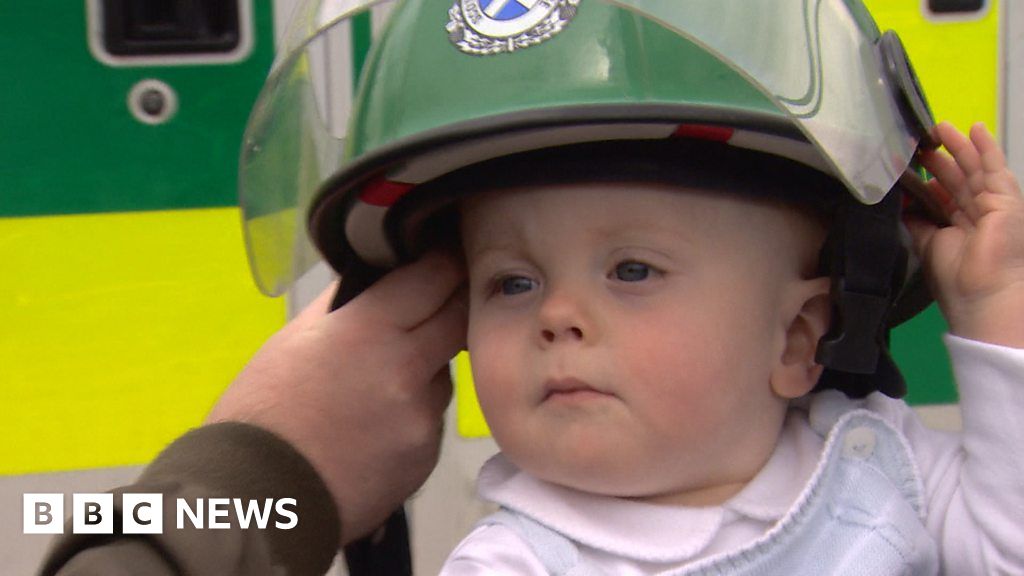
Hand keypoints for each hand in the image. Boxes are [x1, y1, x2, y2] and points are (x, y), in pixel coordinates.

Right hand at [206, 251, 467, 543]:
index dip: (443, 262)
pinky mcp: (427, 455)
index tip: (442, 259)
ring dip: (426, 368)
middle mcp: (406, 367)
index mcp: (369, 328)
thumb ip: (347, 303)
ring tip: (377, 385)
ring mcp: (422, 416)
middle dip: (449, 306)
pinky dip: (414, 414)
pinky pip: (433, 419)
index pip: (435, 276)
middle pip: (458, 318)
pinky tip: (375, 426)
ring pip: (444, 373)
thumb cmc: (263, 412)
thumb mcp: (295, 338)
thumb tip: (382, 273)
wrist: (257, 499)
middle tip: (432, 305)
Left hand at [906, 122, 1023, 347]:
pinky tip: (976, 128)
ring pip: (972, 169)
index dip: (925, 180)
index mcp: (956, 229)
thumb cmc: (956, 278)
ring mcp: (992, 206)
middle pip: (954, 180)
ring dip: (958, 146)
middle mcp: (974, 216)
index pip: (939, 197)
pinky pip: (995, 168)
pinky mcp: (1006, 200)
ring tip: (940, 127)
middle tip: (917, 142)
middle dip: (938, 159)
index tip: (906, 165)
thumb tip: (901, 203)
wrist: (983, 295)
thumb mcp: (927, 244)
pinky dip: (986, 148)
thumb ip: (916, 221)